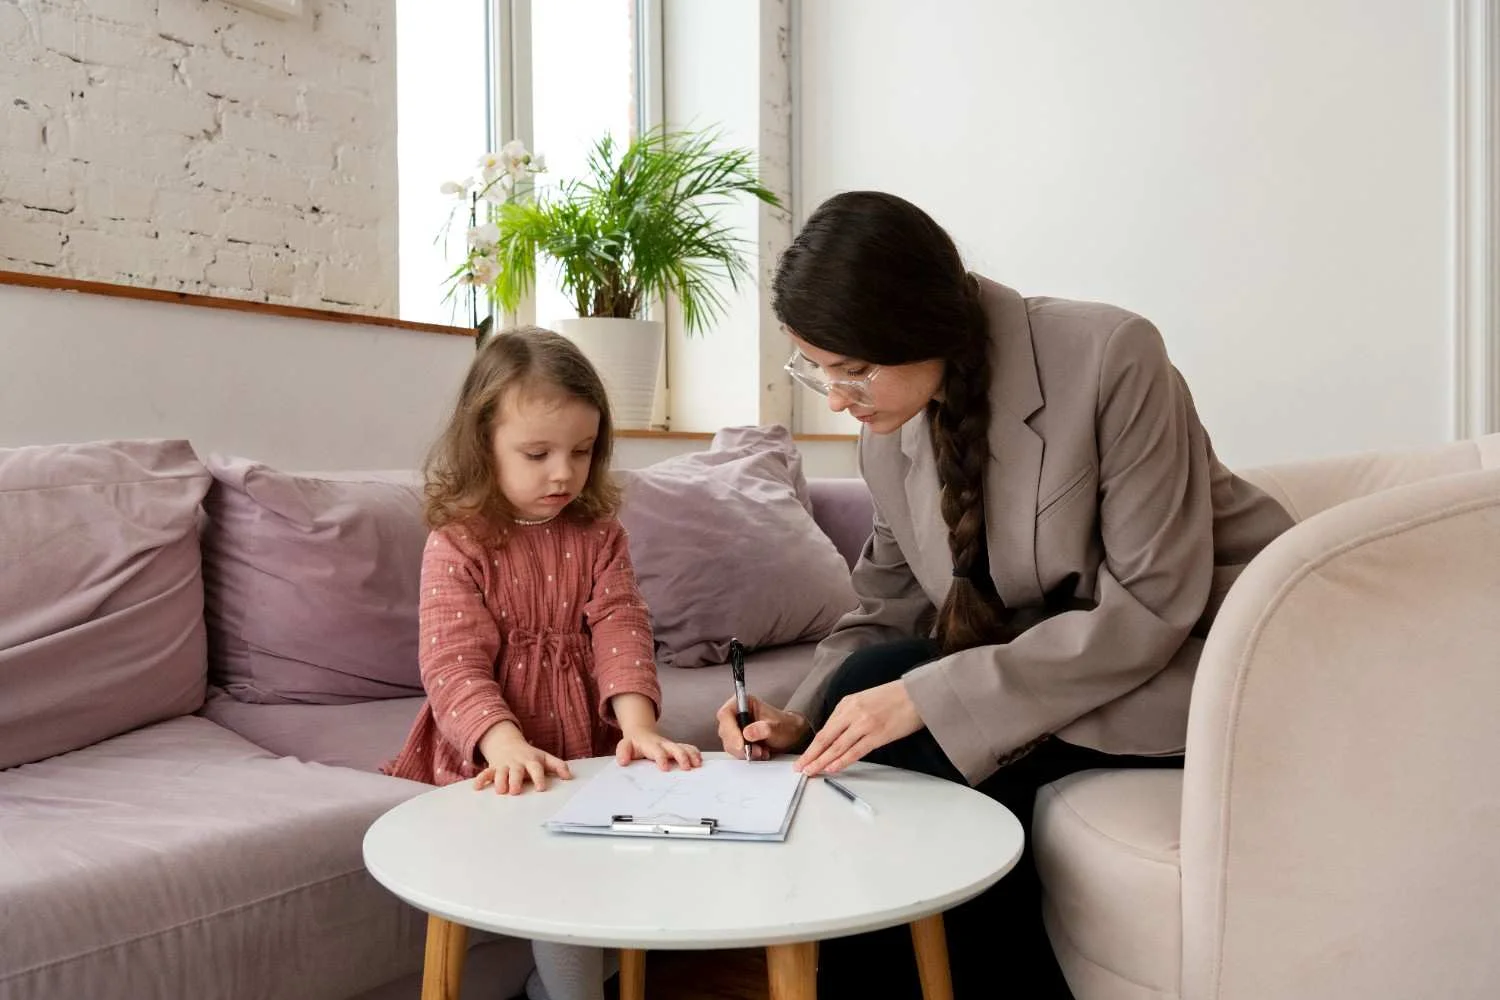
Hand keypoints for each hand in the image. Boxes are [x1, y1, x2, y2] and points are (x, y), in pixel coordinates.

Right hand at [474, 722, 571, 793]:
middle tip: (516, 791)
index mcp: (531, 761)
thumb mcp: (544, 758)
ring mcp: (504, 765)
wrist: (507, 743)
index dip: (539, 777)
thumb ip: (557, 766)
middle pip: (516, 771)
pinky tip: (476, 787)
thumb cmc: (529, 756)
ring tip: (500, 791)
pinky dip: (480, 779)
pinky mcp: (493, 768)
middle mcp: (517, 763)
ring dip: (500, 781)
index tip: (540, 788)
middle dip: (516, 780)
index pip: (536, 768)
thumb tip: (569, 777)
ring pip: (501, 772)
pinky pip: (485, 773)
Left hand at [616, 728, 701, 769]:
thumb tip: (623, 761)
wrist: (641, 732)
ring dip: (692, 755)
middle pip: (675, 748)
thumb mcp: (624, 745)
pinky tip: (700, 760)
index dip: (661, 758)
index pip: (657, 751)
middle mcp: (664, 744)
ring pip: (684, 747)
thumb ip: (623, 752)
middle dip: (682, 757)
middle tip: (686, 767)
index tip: (665, 768)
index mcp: (651, 745)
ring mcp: (671, 745)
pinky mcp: (677, 747)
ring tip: (698, 764)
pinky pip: (688, 748)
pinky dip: (695, 753)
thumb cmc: (634, 743)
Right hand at [716, 695, 812, 761]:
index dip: (730, 730)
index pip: (726, 714)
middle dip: (739, 744)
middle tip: (756, 750)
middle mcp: (736, 714)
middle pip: (725, 731)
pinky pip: (734, 751)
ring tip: (762, 751)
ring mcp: (735, 728)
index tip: (741, 744)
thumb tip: (748, 733)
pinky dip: (746, 755)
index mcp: (743, 702)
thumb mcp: (777, 727)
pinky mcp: (737, 741)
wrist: (791, 735)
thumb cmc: (785, 726)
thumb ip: (764, 729)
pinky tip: (759, 753)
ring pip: (728, 743)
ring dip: (744, 752)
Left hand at [796, 680, 922, 775]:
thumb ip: (849, 715)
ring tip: (810, 772)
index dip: (812, 746)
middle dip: (810, 755)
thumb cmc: (893, 697)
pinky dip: (842, 761)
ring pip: (837, 747)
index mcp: (847, 703)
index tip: (803, 757)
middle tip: (799, 768)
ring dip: (822, 761)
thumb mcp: (864, 699)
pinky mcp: (878, 735)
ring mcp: (864, 724)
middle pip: (825, 738)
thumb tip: (836, 736)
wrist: (917, 693)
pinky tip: (831, 768)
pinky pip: (855, 751)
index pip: (824, 729)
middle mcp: (852, 713)